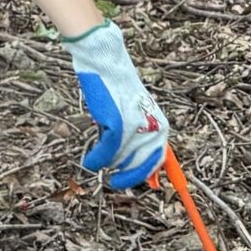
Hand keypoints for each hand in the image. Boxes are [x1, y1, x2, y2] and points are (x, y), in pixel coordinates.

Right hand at [65, 21, 166, 189]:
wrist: (106, 64)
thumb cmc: (117, 89)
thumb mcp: (135, 114)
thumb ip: (140, 138)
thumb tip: (138, 167)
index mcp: (160, 125)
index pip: (160, 159)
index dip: (150, 175)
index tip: (148, 186)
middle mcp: (153, 128)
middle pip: (140, 167)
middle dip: (126, 176)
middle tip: (115, 181)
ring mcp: (136, 128)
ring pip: (120, 161)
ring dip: (107, 161)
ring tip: (100, 151)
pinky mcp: (118, 126)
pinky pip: (106, 154)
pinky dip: (96, 160)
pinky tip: (90, 161)